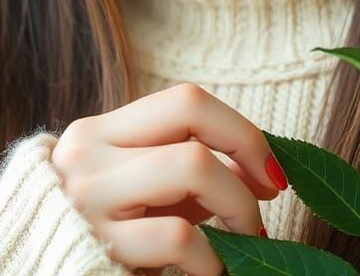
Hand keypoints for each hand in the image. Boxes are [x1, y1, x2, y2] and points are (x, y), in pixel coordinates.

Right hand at [51, 82, 282, 275]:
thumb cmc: (99, 243)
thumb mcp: (140, 198)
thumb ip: (188, 175)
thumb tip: (261, 170)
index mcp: (100, 132)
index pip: (186, 99)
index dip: (240, 128)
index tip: (271, 169)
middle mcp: (88, 152)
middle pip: (191, 112)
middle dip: (246, 149)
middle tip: (269, 196)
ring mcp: (88, 197)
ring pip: (192, 164)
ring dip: (238, 205)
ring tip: (247, 240)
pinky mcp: (95, 245)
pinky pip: (178, 236)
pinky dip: (213, 259)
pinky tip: (214, 272)